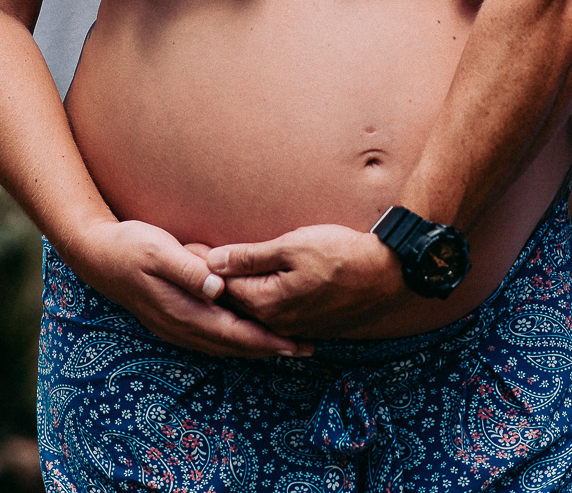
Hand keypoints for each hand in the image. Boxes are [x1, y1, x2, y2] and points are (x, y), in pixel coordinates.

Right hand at [63, 218, 311, 357]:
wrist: (93, 253)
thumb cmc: (130, 245)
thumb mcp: (159, 249)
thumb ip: (189, 269)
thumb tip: (219, 287)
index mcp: (182, 311)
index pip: (233, 334)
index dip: (266, 341)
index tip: (297, 344)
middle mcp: (179, 326)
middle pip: (232, 346)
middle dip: (270, 350)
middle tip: (307, 349)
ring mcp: (172, 327)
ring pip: (221, 347)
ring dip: (253, 349)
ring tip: (285, 347)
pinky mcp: (169, 320)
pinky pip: (209, 339)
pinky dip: (233, 342)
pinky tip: (243, 337)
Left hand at [207, 224, 408, 336]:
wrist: (388, 273)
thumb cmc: (342, 254)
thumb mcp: (292, 246)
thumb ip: (250, 256)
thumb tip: (212, 262)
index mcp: (267, 303)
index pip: (221, 287)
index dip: (202, 264)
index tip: (184, 247)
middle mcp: (277, 322)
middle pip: (234, 303)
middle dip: (213, 282)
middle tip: (192, 255)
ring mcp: (295, 326)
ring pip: (254, 310)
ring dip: (236, 293)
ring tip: (218, 272)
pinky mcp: (310, 324)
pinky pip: (274, 315)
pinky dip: (258, 301)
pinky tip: (253, 289)